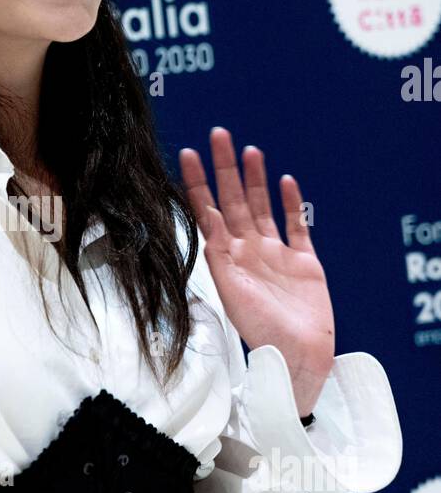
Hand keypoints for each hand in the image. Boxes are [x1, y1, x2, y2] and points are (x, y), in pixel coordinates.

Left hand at [178, 128, 334, 416]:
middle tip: (218, 134)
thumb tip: (200, 223)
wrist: (297, 358)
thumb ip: (215, 260)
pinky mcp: (305, 263)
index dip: (196, 183)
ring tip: (248, 151)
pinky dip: (292, 205)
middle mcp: (248, 252)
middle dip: (225, 168)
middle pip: (234, 200)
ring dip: (255, 179)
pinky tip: (286, 182)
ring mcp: (276, 256)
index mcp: (226, 259)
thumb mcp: (228, 295)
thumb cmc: (260, 335)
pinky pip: (298, 227)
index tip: (186, 154)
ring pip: (262, 208)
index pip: (206, 212)